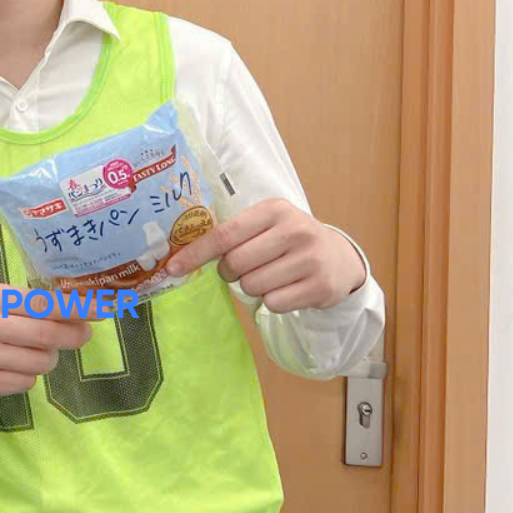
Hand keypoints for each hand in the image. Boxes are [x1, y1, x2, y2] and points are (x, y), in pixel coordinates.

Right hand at [0, 284, 96, 415]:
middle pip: (47, 334)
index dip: (75, 307)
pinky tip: (13, 367)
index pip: (42, 302)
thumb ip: (32, 304)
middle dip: (73, 335)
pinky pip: (28, 381)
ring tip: (33, 351)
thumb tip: (82, 312)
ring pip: (42, 361)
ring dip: (48, 358)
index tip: (101, 309)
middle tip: (84, 334)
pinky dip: (29, 375)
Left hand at [165, 198, 365, 312]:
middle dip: (229, 272)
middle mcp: (295, 230)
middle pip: (236, 263)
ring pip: (252, 285)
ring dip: (252, 286)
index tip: (172, 268)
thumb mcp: (267, 224)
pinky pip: (273, 303)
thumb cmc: (289, 240)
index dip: (195, 253)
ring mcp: (310, 259)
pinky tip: (287, 288)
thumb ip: (233, 233)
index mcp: (274, 210)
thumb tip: (182, 258)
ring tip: (271, 275)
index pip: (224, 234)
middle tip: (242, 269)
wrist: (339, 258)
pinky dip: (272, 301)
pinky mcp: (320, 286)